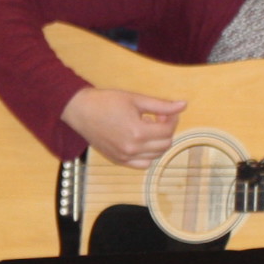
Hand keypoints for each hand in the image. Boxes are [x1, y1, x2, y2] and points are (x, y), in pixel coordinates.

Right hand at [61, 87, 187, 168]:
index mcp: (138, 132)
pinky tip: (141, 141)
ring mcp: (125, 157)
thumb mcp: (136, 99)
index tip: (167, 112)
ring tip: (147, 128)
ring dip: (158, 142)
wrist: (81, 111)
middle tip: (158, 118)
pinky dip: (148, 155)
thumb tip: (183, 105)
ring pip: (156, 155)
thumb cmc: (106, 102)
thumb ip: (162, 105)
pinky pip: (142, 164)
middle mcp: (132, 148)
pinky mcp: (118, 160)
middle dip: (166, 130)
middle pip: (165, 144)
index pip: (168, 130)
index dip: (172, 119)